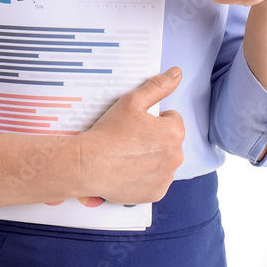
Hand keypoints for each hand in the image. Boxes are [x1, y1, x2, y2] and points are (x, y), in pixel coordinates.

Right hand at [62, 67, 184, 206]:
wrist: (89, 165)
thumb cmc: (110, 132)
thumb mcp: (132, 101)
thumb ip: (158, 86)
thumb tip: (177, 73)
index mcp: (174, 132)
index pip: (172, 120)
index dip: (153, 120)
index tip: (136, 124)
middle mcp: (176, 157)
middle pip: (169, 142)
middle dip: (155, 140)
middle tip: (130, 140)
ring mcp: (166, 178)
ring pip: (163, 162)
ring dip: (152, 158)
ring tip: (127, 156)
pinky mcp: (155, 194)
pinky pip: (155, 181)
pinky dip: (145, 177)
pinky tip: (128, 171)